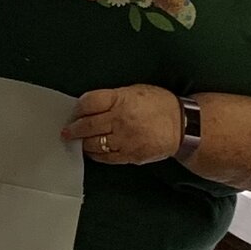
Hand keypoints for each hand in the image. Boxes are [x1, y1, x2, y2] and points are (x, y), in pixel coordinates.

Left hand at [63, 84, 184, 165]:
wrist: (183, 126)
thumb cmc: (159, 104)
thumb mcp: (135, 91)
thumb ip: (112, 98)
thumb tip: (90, 105)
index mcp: (121, 99)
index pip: (89, 102)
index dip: (78, 108)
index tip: (74, 111)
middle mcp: (120, 120)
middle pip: (87, 124)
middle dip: (74, 128)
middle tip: (66, 131)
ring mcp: (124, 140)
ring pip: (93, 144)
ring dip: (82, 143)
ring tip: (77, 141)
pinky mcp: (129, 156)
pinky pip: (105, 158)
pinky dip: (95, 154)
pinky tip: (91, 151)